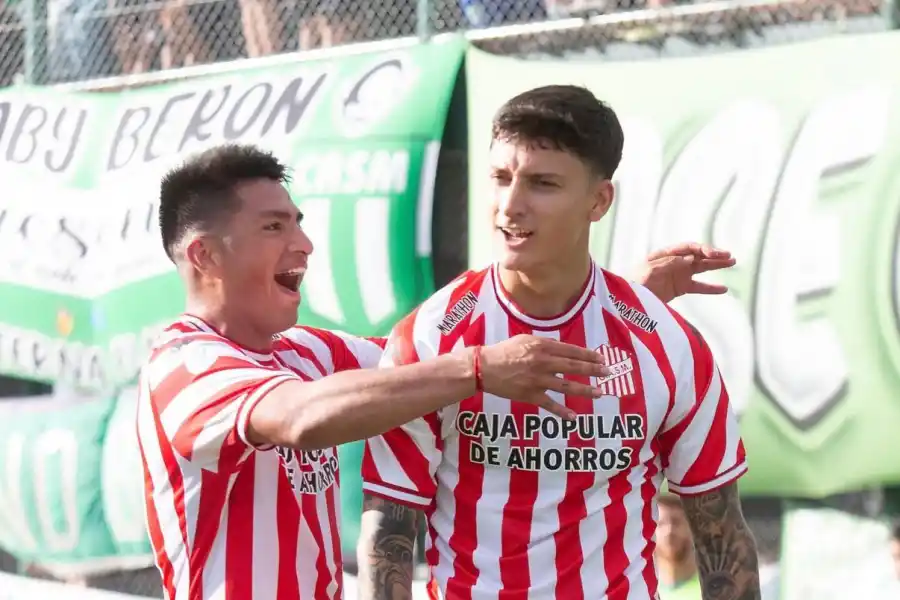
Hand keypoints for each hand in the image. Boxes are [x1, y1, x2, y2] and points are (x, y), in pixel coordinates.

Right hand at [478, 335, 610, 419]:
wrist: (485, 368)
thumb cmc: (504, 351)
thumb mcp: (525, 340)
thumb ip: (545, 344)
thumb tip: (562, 348)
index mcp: (542, 347)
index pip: (571, 350)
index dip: (588, 355)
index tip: (601, 358)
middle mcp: (543, 363)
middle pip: (573, 367)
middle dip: (593, 370)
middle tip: (607, 373)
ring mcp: (538, 380)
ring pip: (567, 386)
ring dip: (585, 390)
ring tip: (599, 393)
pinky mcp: (530, 395)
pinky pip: (550, 404)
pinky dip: (562, 412)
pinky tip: (573, 417)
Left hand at [635, 243, 736, 303]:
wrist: (626, 303)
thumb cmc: (634, 283)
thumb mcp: (650, 271)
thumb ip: (670, 264)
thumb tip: (690, 259)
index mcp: (664, 255)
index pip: (688, 248)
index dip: (702, 249)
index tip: (714, 254)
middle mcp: (673, 262)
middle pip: (697, 256)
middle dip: (713, 255)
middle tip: (729, 256)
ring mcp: (677, 275)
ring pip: (700, 268)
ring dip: (716, 266)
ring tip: (732, 263)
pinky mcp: (678, 289)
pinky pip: (697, 287)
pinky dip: (710, 288)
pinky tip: (723, 289)